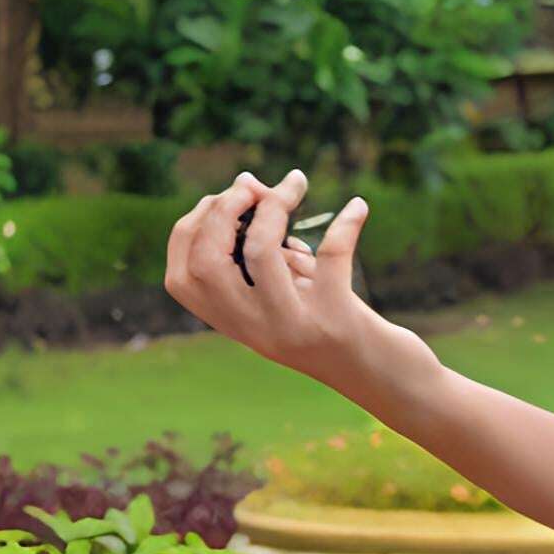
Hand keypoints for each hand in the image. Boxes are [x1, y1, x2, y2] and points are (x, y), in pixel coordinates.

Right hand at [165, 168, 379, 380]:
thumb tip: (248, 181)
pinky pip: (331, 256)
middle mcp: (254, 328)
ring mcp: (292, 325)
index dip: (194, 226)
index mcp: (231, 323)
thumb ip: (258, 247)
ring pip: (261, 254)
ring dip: (274, 206)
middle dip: (223, 210)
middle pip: (207, 263)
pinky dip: (344, 224)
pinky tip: (358, 206)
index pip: (180, 277)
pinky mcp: (336, 316)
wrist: (373, 372)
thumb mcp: (283, 287)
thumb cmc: (325, 317)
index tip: (225, 199)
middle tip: (254, 186)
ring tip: (294, 183)